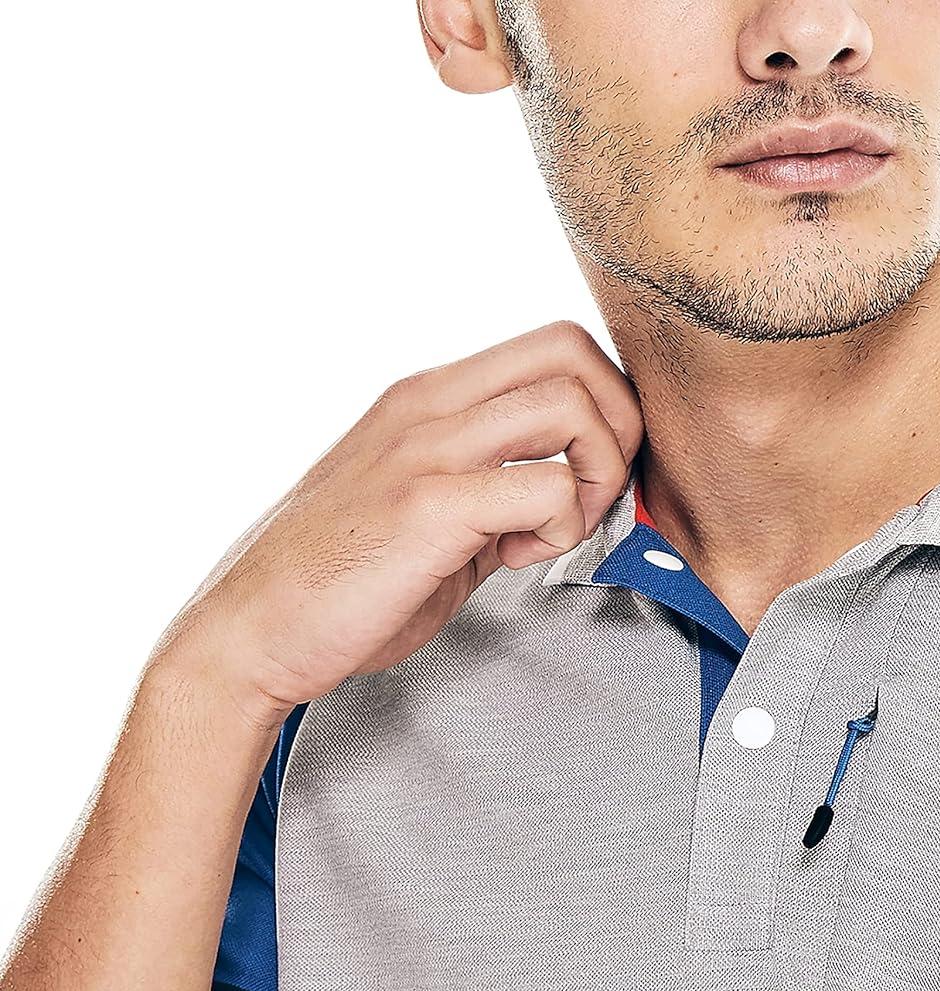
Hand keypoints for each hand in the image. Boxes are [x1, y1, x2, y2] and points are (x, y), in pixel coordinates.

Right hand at [154, 320, 643, 730]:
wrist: (253, 630)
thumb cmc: (336, 581)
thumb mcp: (426, 512)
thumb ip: (495, 493)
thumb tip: (568, 500)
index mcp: (427, 398)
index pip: (553, 345)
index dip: (602, 404)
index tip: (587, 476)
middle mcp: (428, 406)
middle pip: (573, 351)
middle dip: (618, 425)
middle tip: (596, 497)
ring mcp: (426, 449)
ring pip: (569, 406)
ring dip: (597, 474)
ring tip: (561, 529)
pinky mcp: (429, 506)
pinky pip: (546, 489)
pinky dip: (561, 529)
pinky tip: (519, 559)